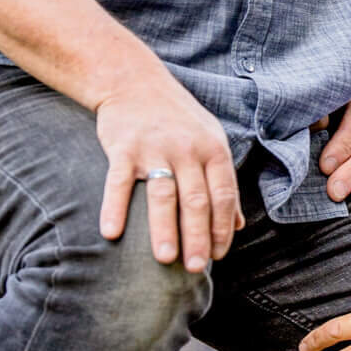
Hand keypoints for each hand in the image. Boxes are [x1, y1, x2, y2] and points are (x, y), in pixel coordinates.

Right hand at [96, 72, 241, 270]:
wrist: (133, 81)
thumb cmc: (178, 118)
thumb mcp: (210, 141)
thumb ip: (223, 183)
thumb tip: (238, 226)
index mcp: (213, 149)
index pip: (223, 195)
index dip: (222, 227)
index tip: (218, 256)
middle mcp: (187, 149)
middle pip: (196, 200)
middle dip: (198, 237)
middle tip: (196, 268)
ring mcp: (155, 147)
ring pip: (163, 194)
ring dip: (164, 229)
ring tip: (165, 259)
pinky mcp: (123, 147)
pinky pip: (118, 182)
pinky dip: (114, 208)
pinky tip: (111, 234)